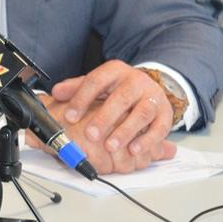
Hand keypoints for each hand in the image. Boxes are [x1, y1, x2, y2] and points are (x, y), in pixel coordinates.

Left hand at [36, 61, 175, 172]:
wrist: (151, 86)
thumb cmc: (117, 88)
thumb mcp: (97, 83)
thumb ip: (76, 87)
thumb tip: (56, 92)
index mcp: (115, 71)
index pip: (96, 81)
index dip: (81, 99)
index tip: (70, 117)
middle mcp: (136, 81)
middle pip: (121, 98)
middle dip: (104, 118)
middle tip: (90, 135)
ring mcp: (153, 97)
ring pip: (142, 113)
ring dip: (125, 131)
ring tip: (110, 146)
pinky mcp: (166, 114)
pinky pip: (159, 128)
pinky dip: (147, 140)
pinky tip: (134, 150)